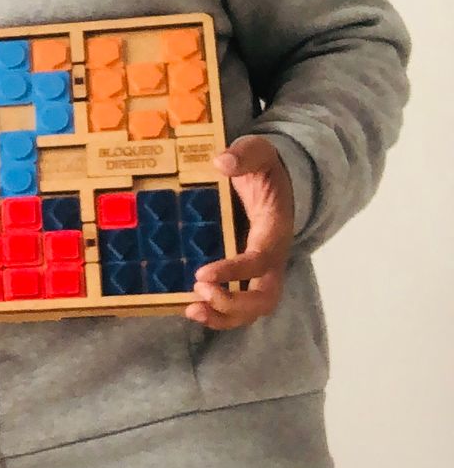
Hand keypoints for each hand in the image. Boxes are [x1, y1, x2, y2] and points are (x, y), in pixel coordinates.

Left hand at [185, 136, 293, 330]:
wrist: (277, 178)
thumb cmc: (264, 166)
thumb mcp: (258, 150)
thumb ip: (244, 154)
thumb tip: (222, 162)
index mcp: (274, 229)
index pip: (261, 259)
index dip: (235, 271)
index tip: (202, 273)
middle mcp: (271, 256)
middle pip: (265, 298)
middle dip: (233, 304)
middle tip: (198, 291)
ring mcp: (260, 269)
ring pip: (253, 308)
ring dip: (224, 316)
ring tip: (191, 311)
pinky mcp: (245, 273)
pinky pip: (237, 302)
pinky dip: (217, 312)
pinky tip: (189, 308)